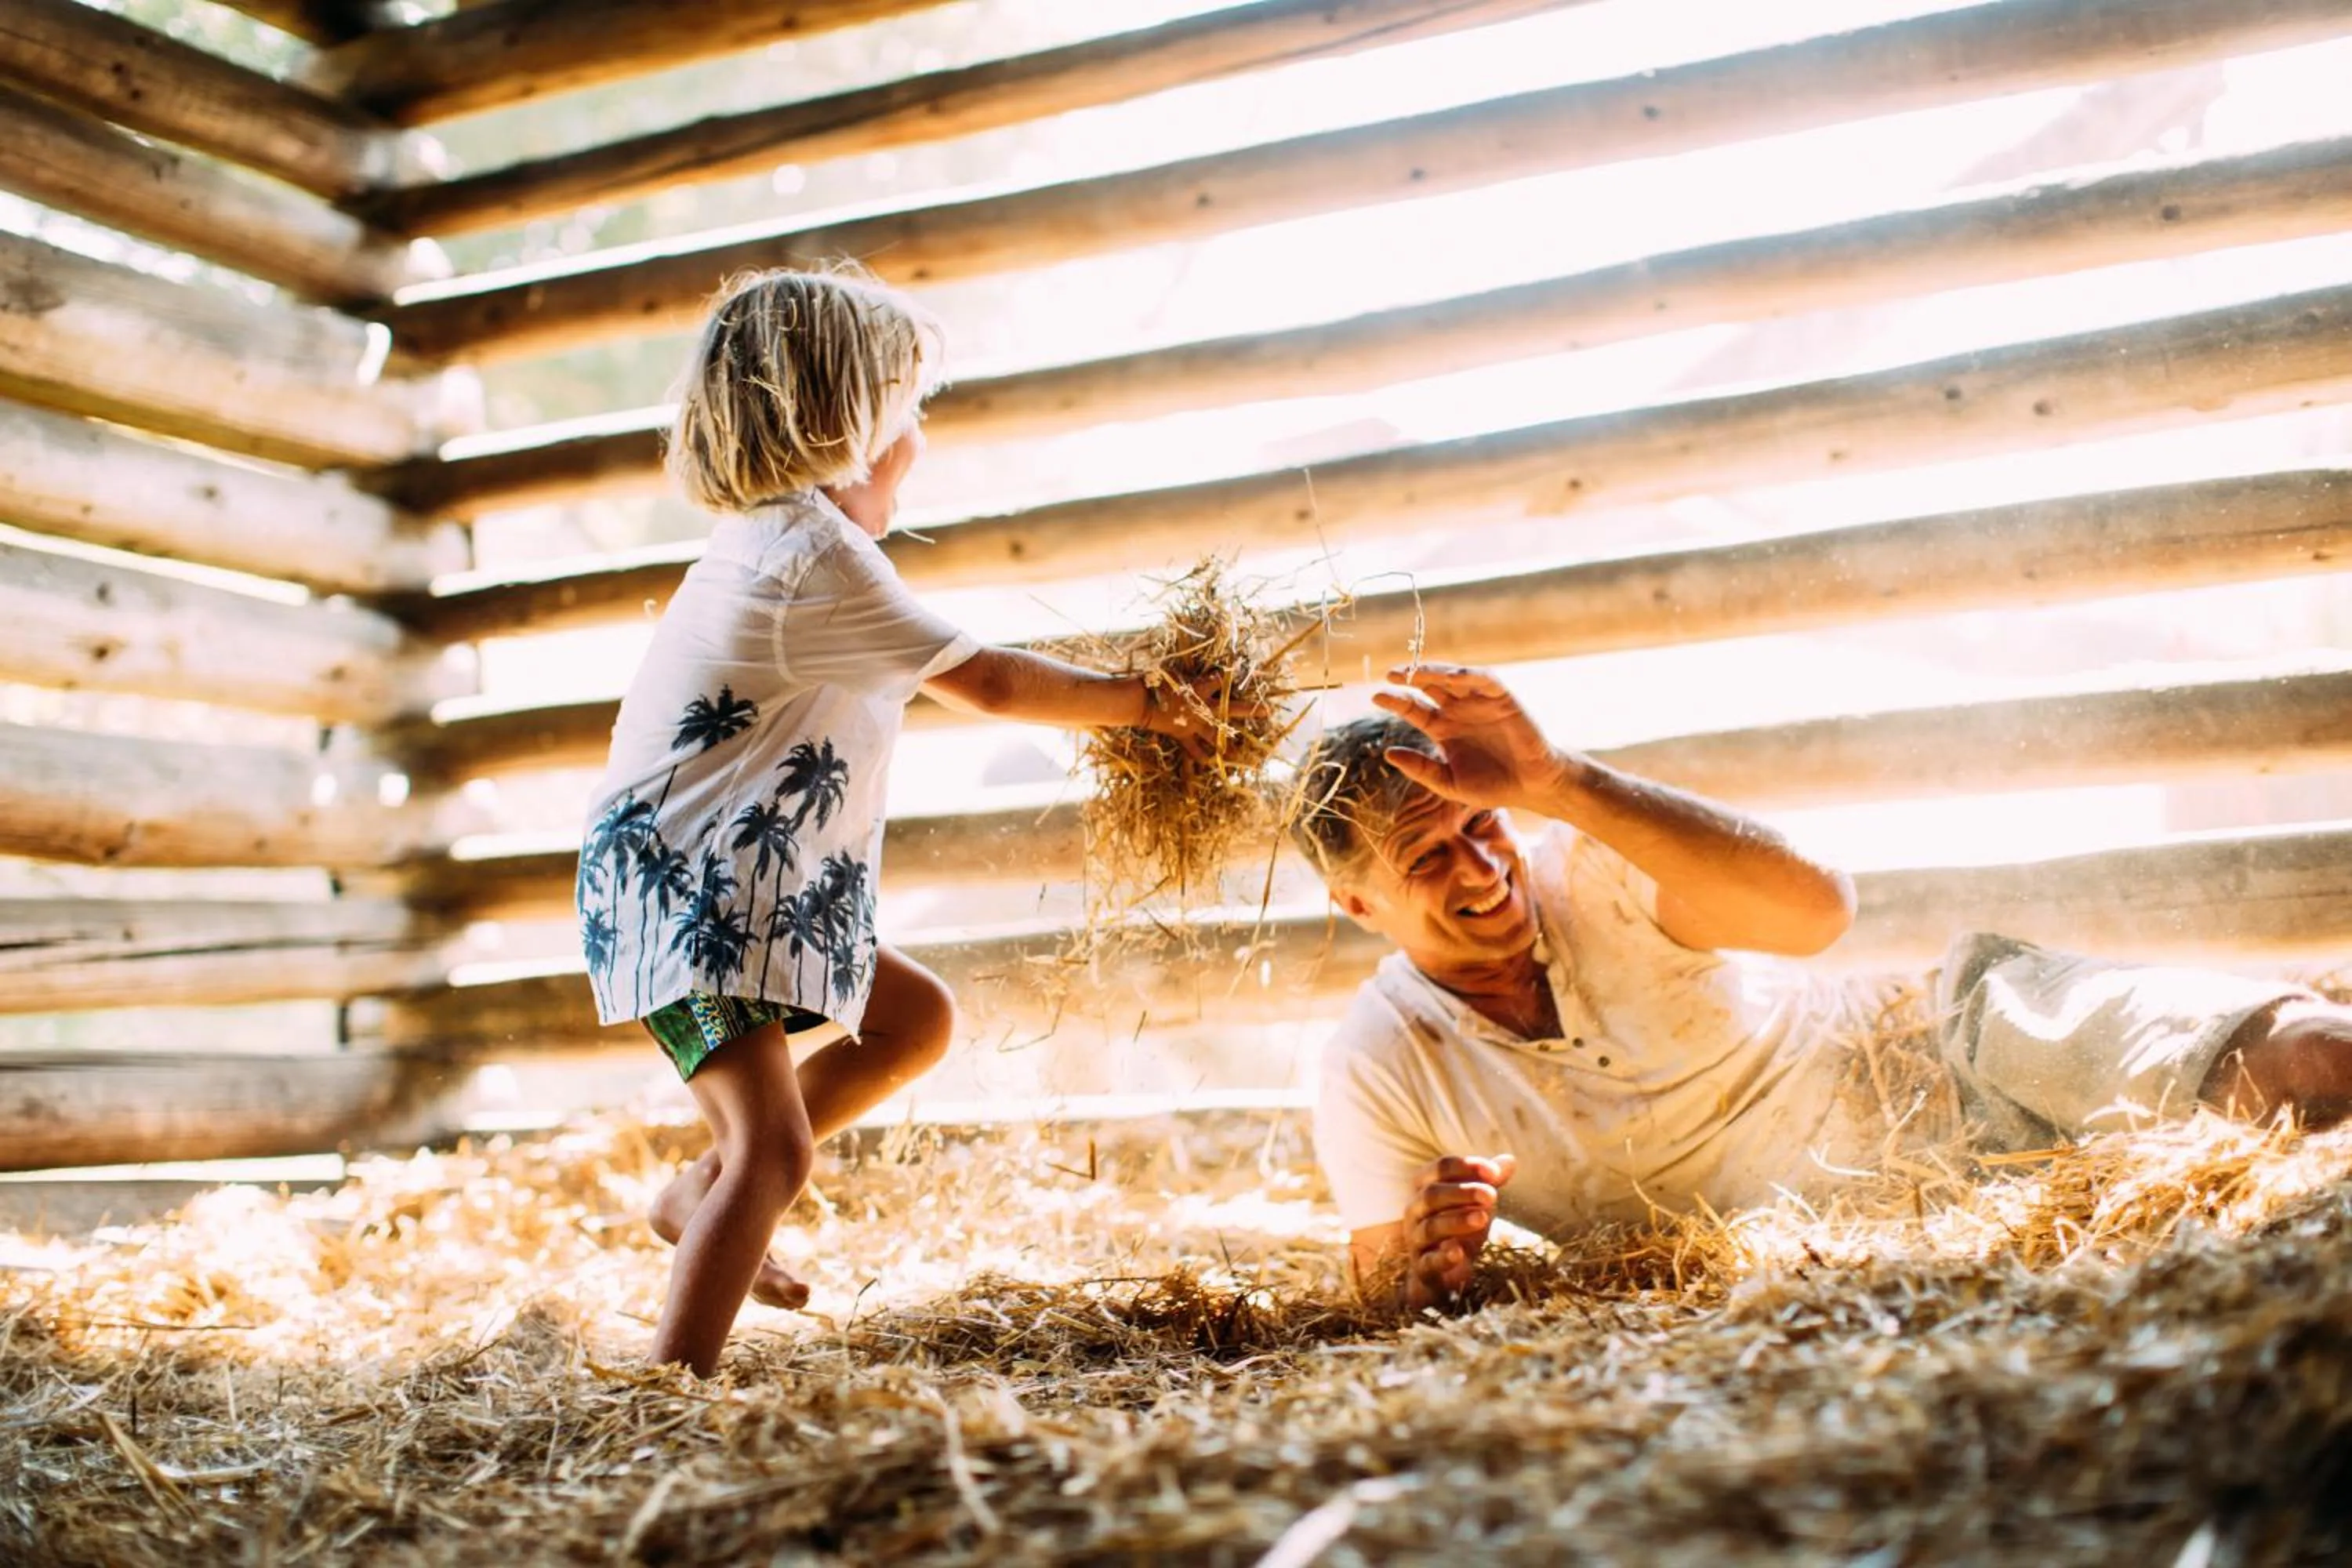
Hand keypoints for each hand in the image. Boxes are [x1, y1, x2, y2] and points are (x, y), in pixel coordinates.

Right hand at [1138, 672, 1270, 761]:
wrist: (1142, 702)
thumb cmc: (1156, 682)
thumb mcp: (1173, 672)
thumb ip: (1186, 674)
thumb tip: (1190, 672)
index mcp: (1201, 688)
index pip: (1220, 680)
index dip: (1227, 675)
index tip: (1235, 671)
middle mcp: (1203, 708)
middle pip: (1231, 708)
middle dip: (1250, 709)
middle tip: (1267, 712)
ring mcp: (1194, 723)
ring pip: (1216, 734)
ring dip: (1228, 742)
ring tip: (1240, 752)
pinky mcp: (1183, 734)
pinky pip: (1193, 748)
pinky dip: (1200, 755)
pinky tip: (1209, 762)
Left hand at [1371, 664, 1564, 812]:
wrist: (1532, 786)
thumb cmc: (1492, 786)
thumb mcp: (1449, 783)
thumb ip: (1420, 768)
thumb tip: (1388, 753)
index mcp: (1442, 729)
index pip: (1414, 709)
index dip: (1396, 701)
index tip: (1377, 696)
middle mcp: (1458, 711)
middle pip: (1429, 687)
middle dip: (1411, 678)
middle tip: (1391, 674)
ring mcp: (1480, 702)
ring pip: (1452, 679)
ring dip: (1435, 672)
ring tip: (1416, 671)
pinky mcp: (1503, 698)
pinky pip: (1484, 679)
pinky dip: (1469, 675)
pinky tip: (1452, 676)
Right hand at [1400, 1152, 1516, 1309]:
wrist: (1444, 1270)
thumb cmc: (1459, 1226)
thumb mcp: (1476, 1203)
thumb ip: (1489, 1182)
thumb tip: (1510, 1160)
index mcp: (1426, 1187)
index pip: (1440, 1168)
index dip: (1466, 1166)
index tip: (1494, 1173)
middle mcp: (1415, 1209)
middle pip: (1432, 1194)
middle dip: (1462, 1192)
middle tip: (1492, 1195)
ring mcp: (1416, 1239)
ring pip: (1430, 1227)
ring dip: (1457, 1220)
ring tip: (1483, 1218)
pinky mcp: (1423, 1266)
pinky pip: (1428, 1261)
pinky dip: (1442, 1257)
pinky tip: (1459, 1253)